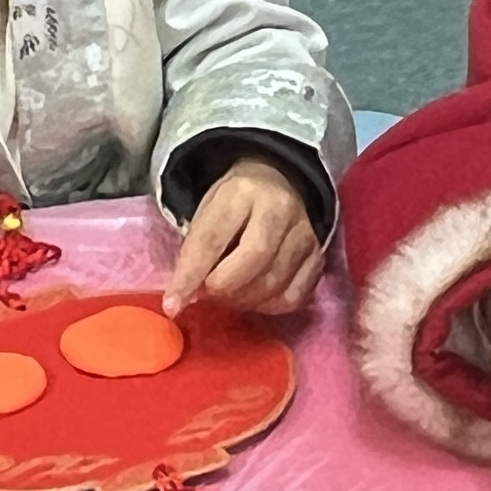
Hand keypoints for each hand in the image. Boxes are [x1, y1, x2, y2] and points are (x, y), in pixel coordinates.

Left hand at [166, 155, 322, 314]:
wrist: (278, 184)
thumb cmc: (234, 203)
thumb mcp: (208, 212)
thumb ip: (196, 252)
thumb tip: (183, 300)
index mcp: (242, 192)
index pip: (212, 239)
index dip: (190, 276)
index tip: (172, 305)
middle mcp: (279, 209)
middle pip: (251, 262)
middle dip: (222, 288)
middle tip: (208, 293)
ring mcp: (304, 234)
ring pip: (272, 284)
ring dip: (242, 300)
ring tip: (228, 293)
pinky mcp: (318, 257)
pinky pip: (293, 297)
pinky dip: (268, 306)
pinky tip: (254, 297)